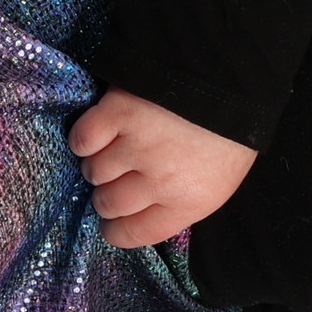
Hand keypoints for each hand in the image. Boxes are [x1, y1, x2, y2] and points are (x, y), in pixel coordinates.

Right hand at [69, 88, 256, 249]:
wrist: (228, 77)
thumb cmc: (226, 133)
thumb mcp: (215, 182)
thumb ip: (177, 204)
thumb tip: (136, 215)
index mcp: (188, 203)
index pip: (133, 234)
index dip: (115, 230)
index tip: (111, 223)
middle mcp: (160, 181)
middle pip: (107, 203)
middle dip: (106, 194)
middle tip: (116, 177)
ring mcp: (138, 146)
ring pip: (93, 170)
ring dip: (98, 161)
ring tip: (113, 147)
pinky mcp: (118, 113)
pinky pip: (83, 139)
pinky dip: (85, 137)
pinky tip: (100, 131)